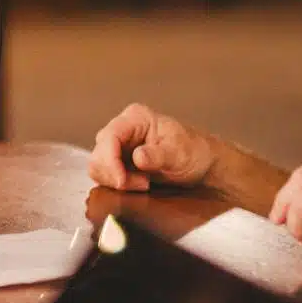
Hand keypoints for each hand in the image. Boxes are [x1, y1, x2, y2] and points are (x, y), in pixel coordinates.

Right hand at [89, 103, 216, 190]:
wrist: (202, 164)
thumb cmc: (194, 152)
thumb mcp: (179, 153)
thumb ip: (158, 155)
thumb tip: (137, 157)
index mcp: (135, 118)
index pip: (109, 137)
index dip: (110, 161)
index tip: (122, 182)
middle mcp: (122, 128)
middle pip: (99, 153)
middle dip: (115, 174)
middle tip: (142, 184)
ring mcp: (119, 145)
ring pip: (98, 166)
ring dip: (116, 181)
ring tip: (143, 183)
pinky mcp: (118, 161)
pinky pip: (105, 175)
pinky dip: (118, 184)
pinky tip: (138, 184)